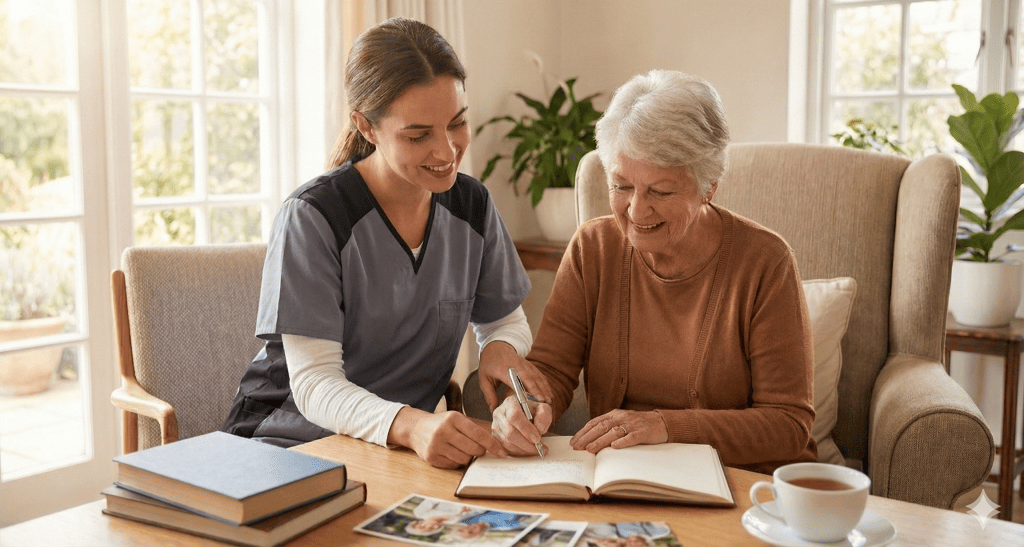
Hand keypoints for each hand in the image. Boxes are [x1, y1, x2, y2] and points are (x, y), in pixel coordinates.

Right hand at [390, 407, 507, 468]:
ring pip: (464, 459)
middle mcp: (444, 430)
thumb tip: (495, 446)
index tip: (502, 453)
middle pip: (474, 449)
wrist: (416, 429)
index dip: (493, 445)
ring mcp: (436, 445)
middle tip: (477, 449)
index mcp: (453, 418)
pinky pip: (453, 465)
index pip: (479, 434)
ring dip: (467, 457)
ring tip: (459, 449)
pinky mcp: (431, 457)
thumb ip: (473, 430)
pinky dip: (456, 462)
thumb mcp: (456, 419)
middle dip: (479, 452)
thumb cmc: (442, 424)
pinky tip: (450, 453)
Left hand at [477, 342, 552, 410]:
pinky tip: (548, 392)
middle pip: (530, 378)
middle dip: (539, 390)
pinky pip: (538, 374)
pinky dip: (544, 383)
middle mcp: (517, 366)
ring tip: (549, 400)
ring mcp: (525, 364)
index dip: (527, 389)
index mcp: (504, 369)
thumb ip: (489, 396)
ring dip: (544, 388)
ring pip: (537, 376)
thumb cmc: (489, 364)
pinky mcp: (529, 365)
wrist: (497, 346)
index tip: (534, 398)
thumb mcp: (484, 379)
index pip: (517, 380)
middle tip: (545, 402)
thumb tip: (494, 411)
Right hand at [491, 396, 551, 455]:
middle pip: (510, 433)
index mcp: (510, 403)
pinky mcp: (495, 438)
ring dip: (524, 450)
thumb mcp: (543, 408)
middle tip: (540, 447)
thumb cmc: (533, 411)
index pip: (515, 417)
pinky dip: (519, 453)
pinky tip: (528, 451)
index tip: (537, 438)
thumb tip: (540, 429)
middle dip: (527, 444)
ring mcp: (495, 427)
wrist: (524, 414)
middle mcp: (499, 414)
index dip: (526, 429)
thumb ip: (544, 416)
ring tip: (537, 449)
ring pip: (508, 443)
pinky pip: (506, 450)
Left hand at [570, 409, 667, 452]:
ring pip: (613, 432)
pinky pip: (632, 437)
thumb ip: (608, 428)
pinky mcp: (643, 432)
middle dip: (587, 438)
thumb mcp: (621, 422)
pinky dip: (623, 442)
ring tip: (590, 449)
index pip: (595, 422)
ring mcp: (633, 424)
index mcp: (614, 414)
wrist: (662, 422)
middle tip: (577, 447)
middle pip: (601, 427)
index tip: (573, 442)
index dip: (583, 432)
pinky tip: (615, 447)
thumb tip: (589, 441)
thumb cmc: (638, 424)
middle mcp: (622, 417)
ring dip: (600, 441)